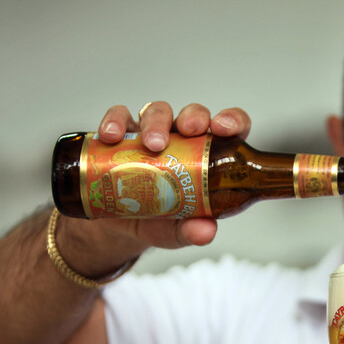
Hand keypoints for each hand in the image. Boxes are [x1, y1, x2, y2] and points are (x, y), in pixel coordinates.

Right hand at [95, 101, 252, 246]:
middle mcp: (183, 141)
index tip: (224, 129)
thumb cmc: (160, 221)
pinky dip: (115, 122)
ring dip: (155, 122)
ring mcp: (152, 134)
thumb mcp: (177, 231)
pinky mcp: (123, 136)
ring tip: (151, 144)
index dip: (231, 120)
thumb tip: (205, 231)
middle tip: (188, 131)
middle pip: (193, 116)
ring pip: (158, 112)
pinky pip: (120, 118)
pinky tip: (111, 136)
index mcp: (207, 157)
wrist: (120, 227)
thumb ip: (193, 231)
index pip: (228, 129)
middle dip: (193, 117)